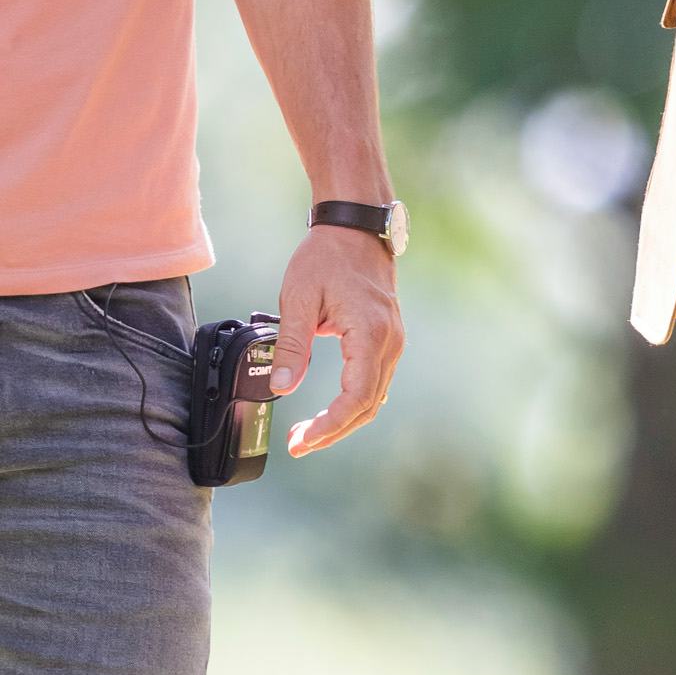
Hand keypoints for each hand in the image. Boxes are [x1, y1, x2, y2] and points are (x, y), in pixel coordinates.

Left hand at [268, 226, 404, 455]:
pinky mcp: (387, 340)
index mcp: (370, 333)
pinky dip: (354, 404)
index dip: (331, 425)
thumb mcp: (299, 298)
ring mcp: (393, 342)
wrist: (356, 229)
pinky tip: (330, 412)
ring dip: (343, 421)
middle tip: (297, 445)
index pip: (357, 397)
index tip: (302, 440)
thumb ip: (291, 345)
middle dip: (333, 431)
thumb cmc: (326, 257)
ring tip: (308, 433)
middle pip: (368, 405)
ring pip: (374, 398)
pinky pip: (375, 383)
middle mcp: (389, 342)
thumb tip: (282, 387)